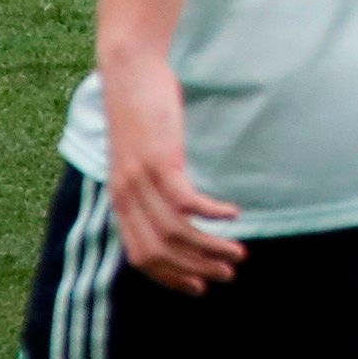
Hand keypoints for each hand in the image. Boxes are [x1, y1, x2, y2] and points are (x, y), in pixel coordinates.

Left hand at [97, 49, 241, 292]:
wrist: (129, 71)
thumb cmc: (141, 110)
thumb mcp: (141, 155)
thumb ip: (151, 182)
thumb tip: (175, 204)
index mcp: (120, 201)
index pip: (140, 257)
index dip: (170, 277)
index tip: (199, 287)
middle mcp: (126, 197)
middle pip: (159, 252)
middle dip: (194, 270)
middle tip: (227, 274)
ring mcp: (141, 180)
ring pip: (175, 233)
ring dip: (209, 248)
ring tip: (237, 253)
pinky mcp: (160, 161)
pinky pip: (186, 202)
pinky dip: (211, 214)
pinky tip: (234, 214)